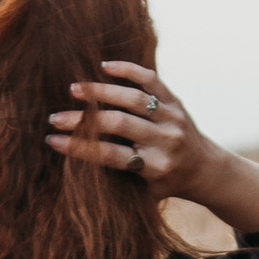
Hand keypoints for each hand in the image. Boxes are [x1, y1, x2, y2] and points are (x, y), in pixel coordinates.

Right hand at [48, 59, 194, 191]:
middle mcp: (165, 141)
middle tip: (55, 118)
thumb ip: (117, 180)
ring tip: (74, 89)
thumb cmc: (166, 183)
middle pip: (119, 124)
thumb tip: (74, 161)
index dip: (79, 147)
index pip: (110, 155)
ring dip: (101, 92)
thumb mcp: (144, 191)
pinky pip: (151, 80)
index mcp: (155, 167)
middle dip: (83, 121)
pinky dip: (129, 70)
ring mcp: (172, 118)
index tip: (52, 140)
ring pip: (134, 98)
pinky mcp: (175, 101)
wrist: (205, 169)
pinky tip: (105, 66)